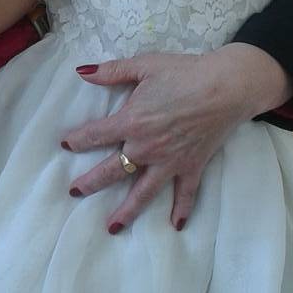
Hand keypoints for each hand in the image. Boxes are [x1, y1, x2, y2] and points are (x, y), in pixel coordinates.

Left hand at [64, 45, 292, 232]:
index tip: (65, 145)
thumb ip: (112, 71)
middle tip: (74, 192)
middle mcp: (146, 148)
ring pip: (142, 192)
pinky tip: (176, 225)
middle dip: (90, 183)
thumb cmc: (184, 72)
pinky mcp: (192, 166)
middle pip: (112, 170)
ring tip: (112, 228)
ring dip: (127, 211)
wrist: (226, 86)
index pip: (95, 135)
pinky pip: (185, 194)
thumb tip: (82, 71)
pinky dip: (181, 210)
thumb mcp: (144, 65)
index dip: (78, 140)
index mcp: (131, 122)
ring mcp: (169, 161)